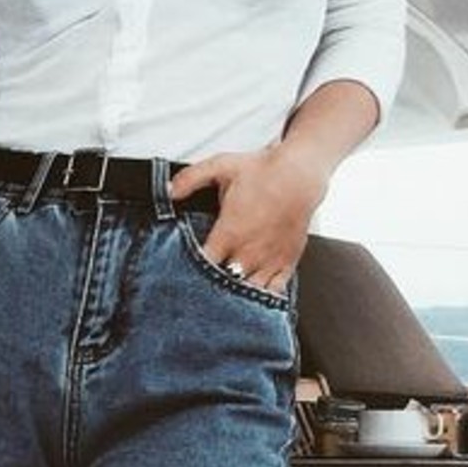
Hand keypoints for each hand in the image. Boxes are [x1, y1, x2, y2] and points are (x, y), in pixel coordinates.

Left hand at [167, 141, 331, 294]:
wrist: (300, 174)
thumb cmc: (262, 171)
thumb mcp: (220, 166)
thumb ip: (189, 179)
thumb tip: (167, 192)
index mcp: (229, 234)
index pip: (203, 266)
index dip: (190, 272)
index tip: (182, 273)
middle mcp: (249, 253)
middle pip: (224, 285)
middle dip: (211, 288)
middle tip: (200, 289)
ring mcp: (269, 261)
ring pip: (248, 293)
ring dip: (235, 296)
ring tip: (223, 297)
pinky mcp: (287, 264)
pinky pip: (274, 293)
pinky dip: (261, 298)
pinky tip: (251, 299)